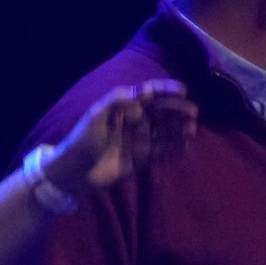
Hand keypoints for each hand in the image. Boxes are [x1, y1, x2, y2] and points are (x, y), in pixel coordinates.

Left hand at [46, 80, 197, 197]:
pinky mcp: (141, 159)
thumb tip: (140, 93)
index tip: (182, 90)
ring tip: (191, 129)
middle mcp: (135, 122)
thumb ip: (115, 101)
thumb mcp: (94, 117)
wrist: (73, 174)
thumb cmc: (81, 142)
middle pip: (161, 112)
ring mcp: (139, 140)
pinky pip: (162, 151)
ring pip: (165, 131)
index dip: (166, 90)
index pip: (149, 94)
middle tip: (192, 113)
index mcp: (123, 108)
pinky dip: (174, 148)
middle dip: (178, 110)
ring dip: (179, 129)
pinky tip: (186, 145)